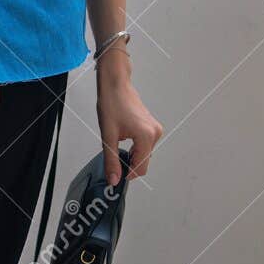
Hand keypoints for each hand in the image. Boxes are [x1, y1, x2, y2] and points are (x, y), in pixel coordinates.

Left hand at [97, 69, 161, 184]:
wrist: (115, 84)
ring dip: (132, 156)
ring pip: (144, 154)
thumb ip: (111, 160)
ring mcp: (155, 130)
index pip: (141, 168)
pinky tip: (123, 140)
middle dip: (129, 165)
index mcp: (146, 136)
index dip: (128, 175)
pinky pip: (145, 145)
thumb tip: (114, 179)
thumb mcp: (108, 136)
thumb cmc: (112, 104)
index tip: (116, 175)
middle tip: (112, 160)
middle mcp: (155, 133)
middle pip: (144, 162)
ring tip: (116, 145)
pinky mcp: (152, 127)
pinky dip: (135, 148)